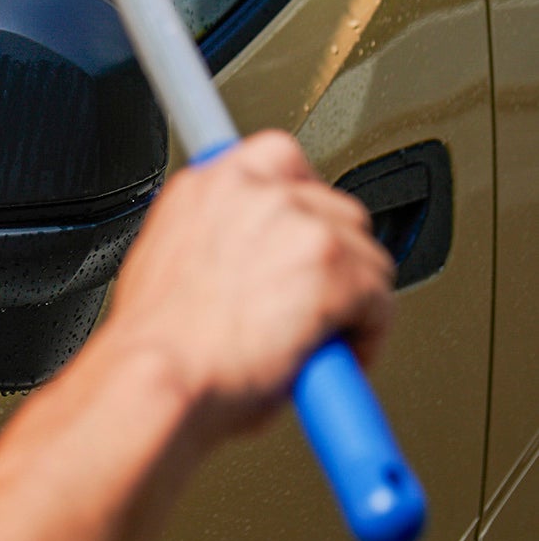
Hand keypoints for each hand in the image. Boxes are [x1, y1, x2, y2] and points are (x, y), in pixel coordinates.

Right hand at [103, 131, 394, 447]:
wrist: (160, 379)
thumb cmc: (161, 342)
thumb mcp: (171, 262)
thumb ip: (219, 241)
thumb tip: (252, 264)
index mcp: (210, 181)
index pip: (281, 161)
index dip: (300, 208)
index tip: (299, 235)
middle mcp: (254, 185)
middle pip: (332, 206)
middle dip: (332, 256)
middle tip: (313, 300)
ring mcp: (297, 220)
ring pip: (365, 252)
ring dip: (353, 295)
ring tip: (323, 334)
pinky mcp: (333, 263)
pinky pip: (380, 298)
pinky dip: (369, 332)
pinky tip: (334, 356)